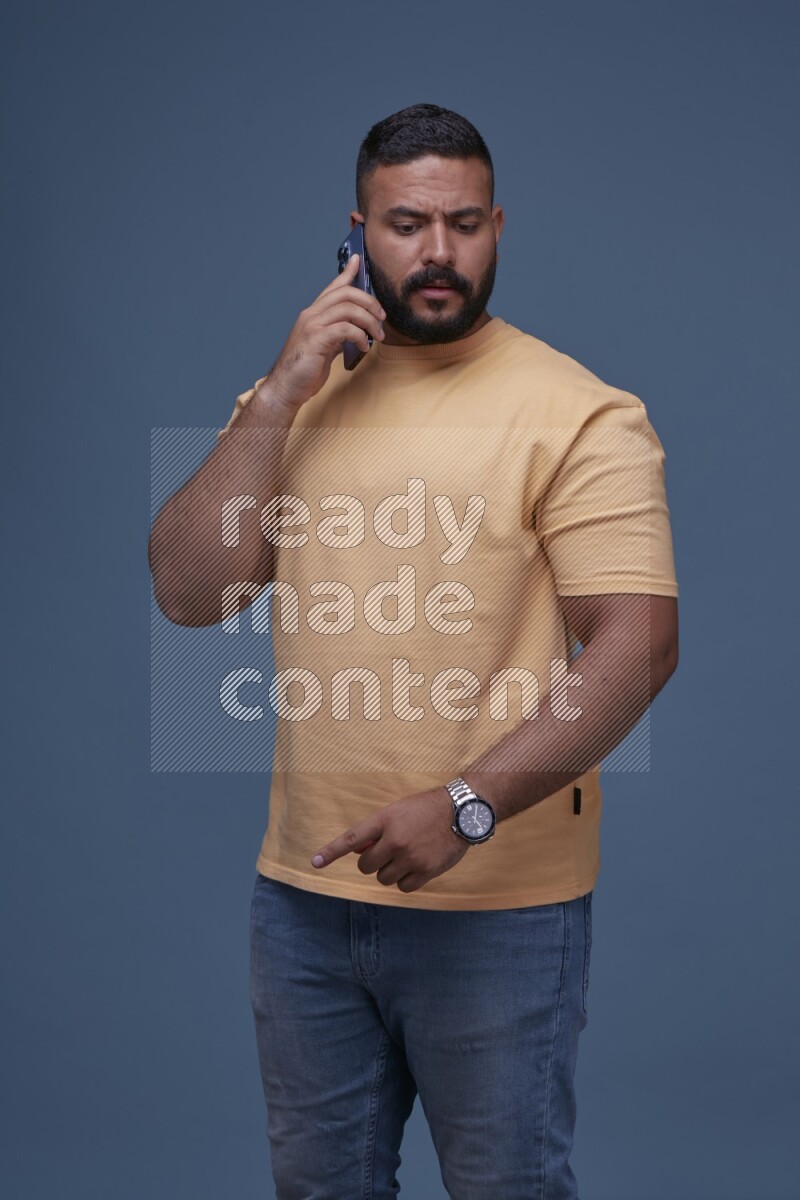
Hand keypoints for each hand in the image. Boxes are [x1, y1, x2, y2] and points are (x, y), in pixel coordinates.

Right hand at [267, 253, 385, 411]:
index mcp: (313, 315)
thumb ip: (337, 335)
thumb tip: (355, 331)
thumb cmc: (304, 370)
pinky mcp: (316, 340)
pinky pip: (345, 328)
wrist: (286, 388)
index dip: (347, 273)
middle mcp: (311, 315)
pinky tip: (364, 347)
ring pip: (349, 308)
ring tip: (377, 336)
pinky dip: (360, 336)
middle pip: (346, 293)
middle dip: (370, 302)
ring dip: (369, 321)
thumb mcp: (324, 348)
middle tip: (382, 318)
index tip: (358, 261)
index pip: (332, 288)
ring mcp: (312, 326)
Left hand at [310, 789, 469, 893]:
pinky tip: (417, 866)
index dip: (331, 852)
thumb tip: (358, 851)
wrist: (462, 811)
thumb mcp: (397, 810)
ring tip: (406, 856)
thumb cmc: (426, 809)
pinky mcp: (426, 870)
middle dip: (373, 862)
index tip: (315, 862)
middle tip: (387, 852)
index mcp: (385, 820)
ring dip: (390, 872)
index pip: (351, 839)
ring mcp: (410, 856)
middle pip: (366, 866)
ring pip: (384, 878)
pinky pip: (403, 887)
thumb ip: (377, 830)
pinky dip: (406, 881)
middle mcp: (395, 839)